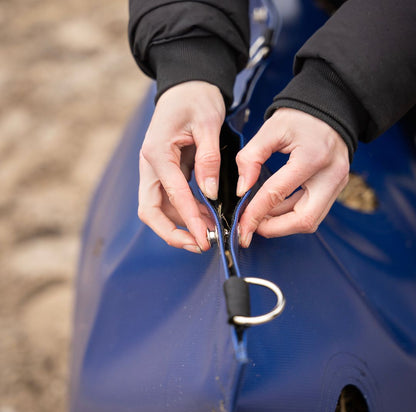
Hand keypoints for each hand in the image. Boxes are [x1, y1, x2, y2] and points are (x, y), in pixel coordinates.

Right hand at [138, 81, 224, 252]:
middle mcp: (150, 164)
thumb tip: (210, 192)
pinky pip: (169, 200)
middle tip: (199, 244)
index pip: (172, 195)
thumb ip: (208, 159)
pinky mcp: (165, 172)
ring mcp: (155, 169)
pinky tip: (204, 218)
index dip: (190, 220)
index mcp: (157, 152)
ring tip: (208, 232)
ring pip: (159, 208)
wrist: (187, 85)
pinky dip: (184, 213)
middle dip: (173, 232)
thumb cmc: (196, 98)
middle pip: (151, 210)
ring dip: (181, 225)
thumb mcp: (207, 123)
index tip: (205, 238)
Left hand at [236, 108, 349, 246]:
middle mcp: (331, 175)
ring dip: (281, 224)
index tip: (241, 226)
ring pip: (310, 220)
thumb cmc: (300, 117)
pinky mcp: (335, 188)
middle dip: (274, 229)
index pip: (278, 194)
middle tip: (251, 227)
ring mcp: (337, 184)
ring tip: (258, 217)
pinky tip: (272, 210)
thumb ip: (251, 157)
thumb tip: (242, 190)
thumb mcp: (271, 129)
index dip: (256, 214)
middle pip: (304, 220)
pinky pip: (313, 211)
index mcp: (312, 157)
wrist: (330, 108)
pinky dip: (290, 215)